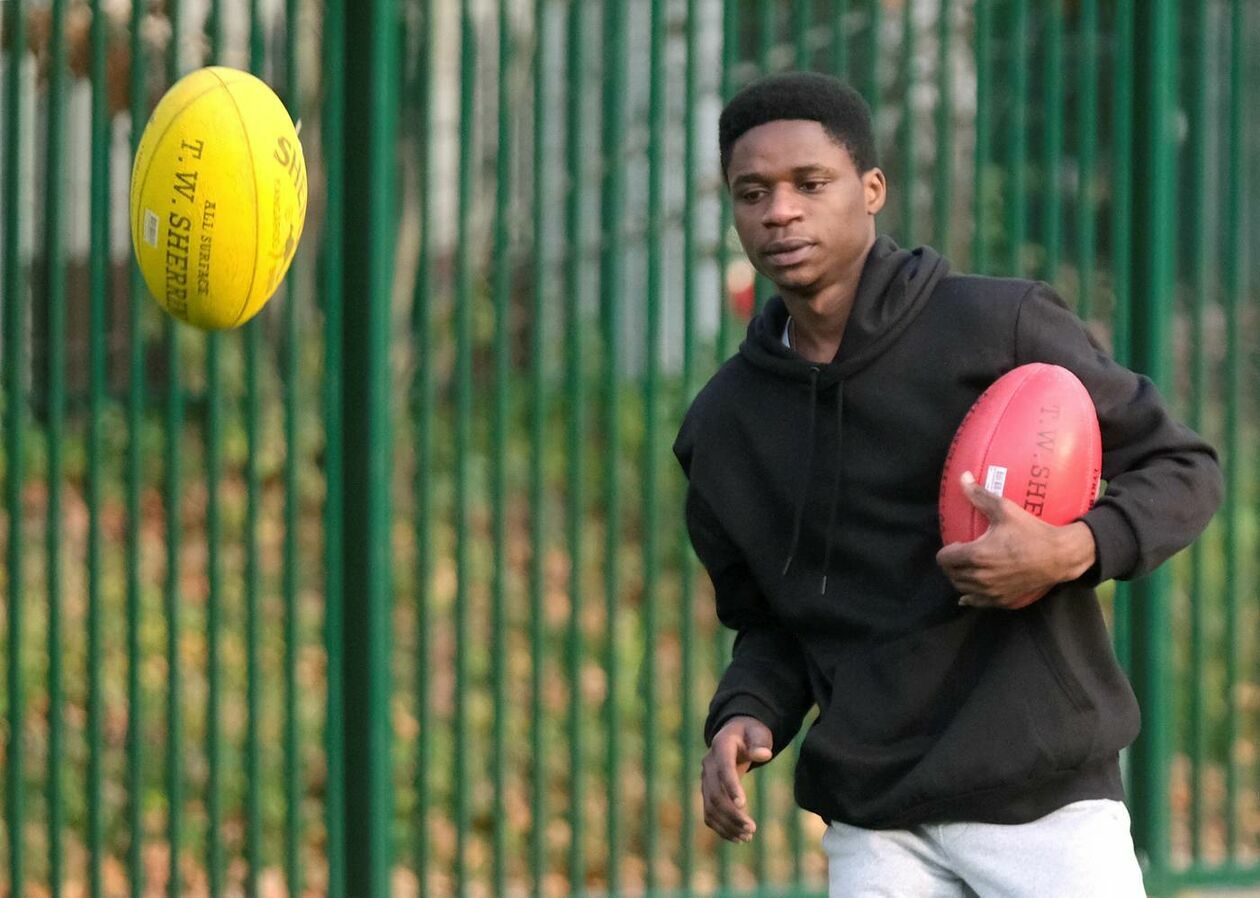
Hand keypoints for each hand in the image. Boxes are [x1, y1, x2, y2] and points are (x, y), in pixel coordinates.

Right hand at [701, 715, 772, 842]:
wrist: (735, 735)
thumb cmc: (751, 734)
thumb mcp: (758, 732)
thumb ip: (760, 742)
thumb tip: (764, 755)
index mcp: (721, 746)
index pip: (723, 768)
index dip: (731, 786)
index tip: (743, 804)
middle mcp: (708, 764)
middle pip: (714, 793)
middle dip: (732, 814)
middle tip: (751, 829)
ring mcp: (705, 779)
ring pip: (710, 807)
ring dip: (727, 824)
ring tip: (747, 837)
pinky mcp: (708, 791)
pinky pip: (709, 813)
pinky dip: (721, 827)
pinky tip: (738, 838)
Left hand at [936, 470, 1096, 609]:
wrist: (1060, 556)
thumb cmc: (1032, 531)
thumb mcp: (1005, 510)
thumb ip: (980, 496)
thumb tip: (962, 478)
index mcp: (976, 556)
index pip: (943, 559)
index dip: (947, 550)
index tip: (958, 544)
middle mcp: (980, 578)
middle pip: (950, 575)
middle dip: (952, 564)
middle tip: (962, 554)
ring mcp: (991, 592)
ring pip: (961, 589)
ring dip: (960, 579)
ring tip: (968, 568)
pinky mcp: (1002, 601)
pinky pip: (977, 602)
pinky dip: (971, 596)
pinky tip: (971, 592)